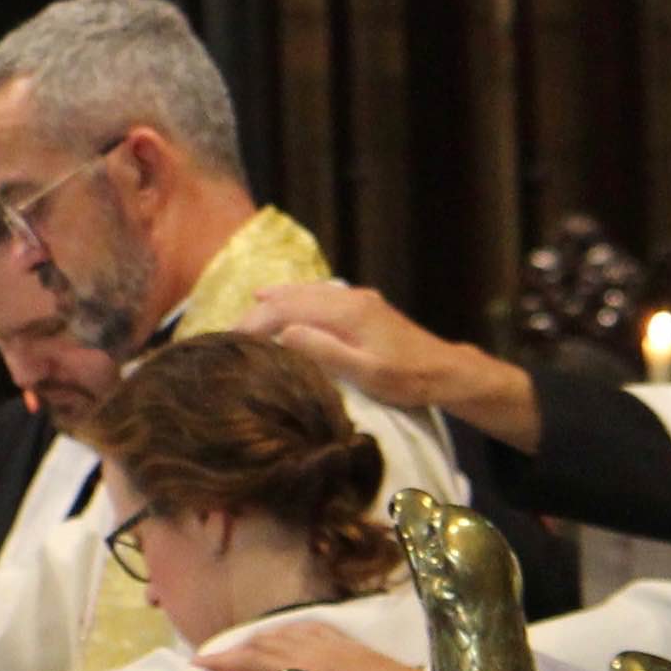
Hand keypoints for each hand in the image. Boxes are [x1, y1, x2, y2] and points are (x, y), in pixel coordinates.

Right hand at [197, 618, 423, 670]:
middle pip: (260, 642)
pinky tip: (290, 636)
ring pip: (282, 632)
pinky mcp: (346, 641)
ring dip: (259, 639)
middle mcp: (306, 650)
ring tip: (247, 648)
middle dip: (234, 649)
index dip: (219, 661)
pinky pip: (307, 628)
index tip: (195, 664)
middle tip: (215, 659)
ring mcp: (327, 642)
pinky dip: (289, 631)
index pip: (246, 661)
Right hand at [241, 279, 537, 449]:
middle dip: (254, 315)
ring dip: (268, 304)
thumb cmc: (405, 379)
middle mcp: (347, 297)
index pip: (284, 310)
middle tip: (225, 336)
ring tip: (240, 320)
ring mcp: (354, 297)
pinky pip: (313, 293)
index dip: (252, 324)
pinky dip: (288, 295)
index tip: (228, 341)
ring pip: (299, 291)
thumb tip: (283, 332)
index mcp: (344, 313)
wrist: (445, 371)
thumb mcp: (365, 373)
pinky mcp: (360, 304)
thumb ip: (324, 351)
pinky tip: (272, 296)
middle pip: (288, 298)